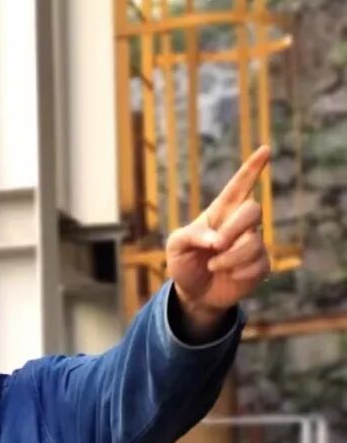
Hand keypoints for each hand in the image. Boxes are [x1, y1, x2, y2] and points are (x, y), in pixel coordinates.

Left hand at [165, 146, 271, 321]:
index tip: (266, 149)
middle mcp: (240, 224)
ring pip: (254, 242)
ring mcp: (253, 243)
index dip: (252, 168)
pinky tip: (230, 276)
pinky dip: (239, 271)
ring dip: (229, 257)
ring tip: (213, 265)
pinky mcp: (260, 264)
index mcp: (220, 213)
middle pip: (253, 209)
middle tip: (216, 245)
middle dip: (235, 228)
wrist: (193, 293)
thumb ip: (192, 235)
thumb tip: (217, 240)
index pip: (239, 186)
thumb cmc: (184, 263)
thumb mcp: (176, 246)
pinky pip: (259, 263)